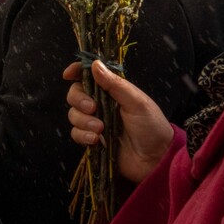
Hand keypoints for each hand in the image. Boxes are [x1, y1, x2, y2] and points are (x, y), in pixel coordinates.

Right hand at [63, 61, 173, 183]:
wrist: (155, 159)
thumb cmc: (151, 126)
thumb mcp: (137, 103)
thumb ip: (115, 85)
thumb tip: (95, 64)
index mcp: (113, 91)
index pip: (90, 76)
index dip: (77, 72)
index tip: (68, 74)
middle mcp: (101, 104)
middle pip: (75, 94)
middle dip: (79, 100)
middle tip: (92, 108)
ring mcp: (95, 122)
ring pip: (74, 115)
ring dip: (83, 121)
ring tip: (100, 129)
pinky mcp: (91, 139)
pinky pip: (76, 133)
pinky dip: (83, 135)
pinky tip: (96, 140)